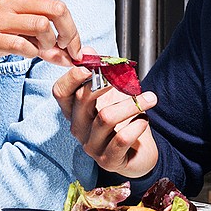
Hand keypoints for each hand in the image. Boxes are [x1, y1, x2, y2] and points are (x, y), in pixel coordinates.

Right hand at [0, 0, 85, 137]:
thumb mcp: (14, 28)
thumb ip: (41, 38)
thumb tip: (69, 55)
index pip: (58, 6)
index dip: (73, 30)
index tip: (74, 49)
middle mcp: (9, 0)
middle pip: (57, 10)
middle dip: (69, 35)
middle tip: (65, 52)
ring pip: (42, 25)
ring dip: (48, 45)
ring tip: (40, 53)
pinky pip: (21, 44)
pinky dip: (31, 53)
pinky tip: (25, 54)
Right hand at [51, 64, 158, 178]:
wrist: (140, 153)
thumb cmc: (124, 122)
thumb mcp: (112, 95)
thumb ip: (100, 74)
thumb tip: (89, 50)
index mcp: (75, 111)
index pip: (60, 92)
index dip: (71, 77)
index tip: (90, 66)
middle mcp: (78, 129)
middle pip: (82, 101)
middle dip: (106, 83)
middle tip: (125, 77)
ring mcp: (91, 146)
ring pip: (106, 117)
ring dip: (132, 104)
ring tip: (150, 98)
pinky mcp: (108, 160)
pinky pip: (121, 139)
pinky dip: (136, 126)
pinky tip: (145, 120)